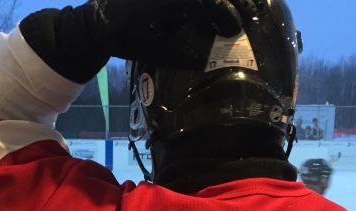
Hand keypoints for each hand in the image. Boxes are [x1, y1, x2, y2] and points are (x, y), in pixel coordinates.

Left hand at [91, 0, 257, 67]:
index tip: (238, 29)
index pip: (208, 3)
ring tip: (246, 6)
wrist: (101, 21)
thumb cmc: (128, 40)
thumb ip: (184, 55)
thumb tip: (210, 59)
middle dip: (237, 0)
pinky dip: (211, 1)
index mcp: (171, 3)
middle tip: (253, 13)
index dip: (226, 15)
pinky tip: (222, 6)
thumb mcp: (157, 52)